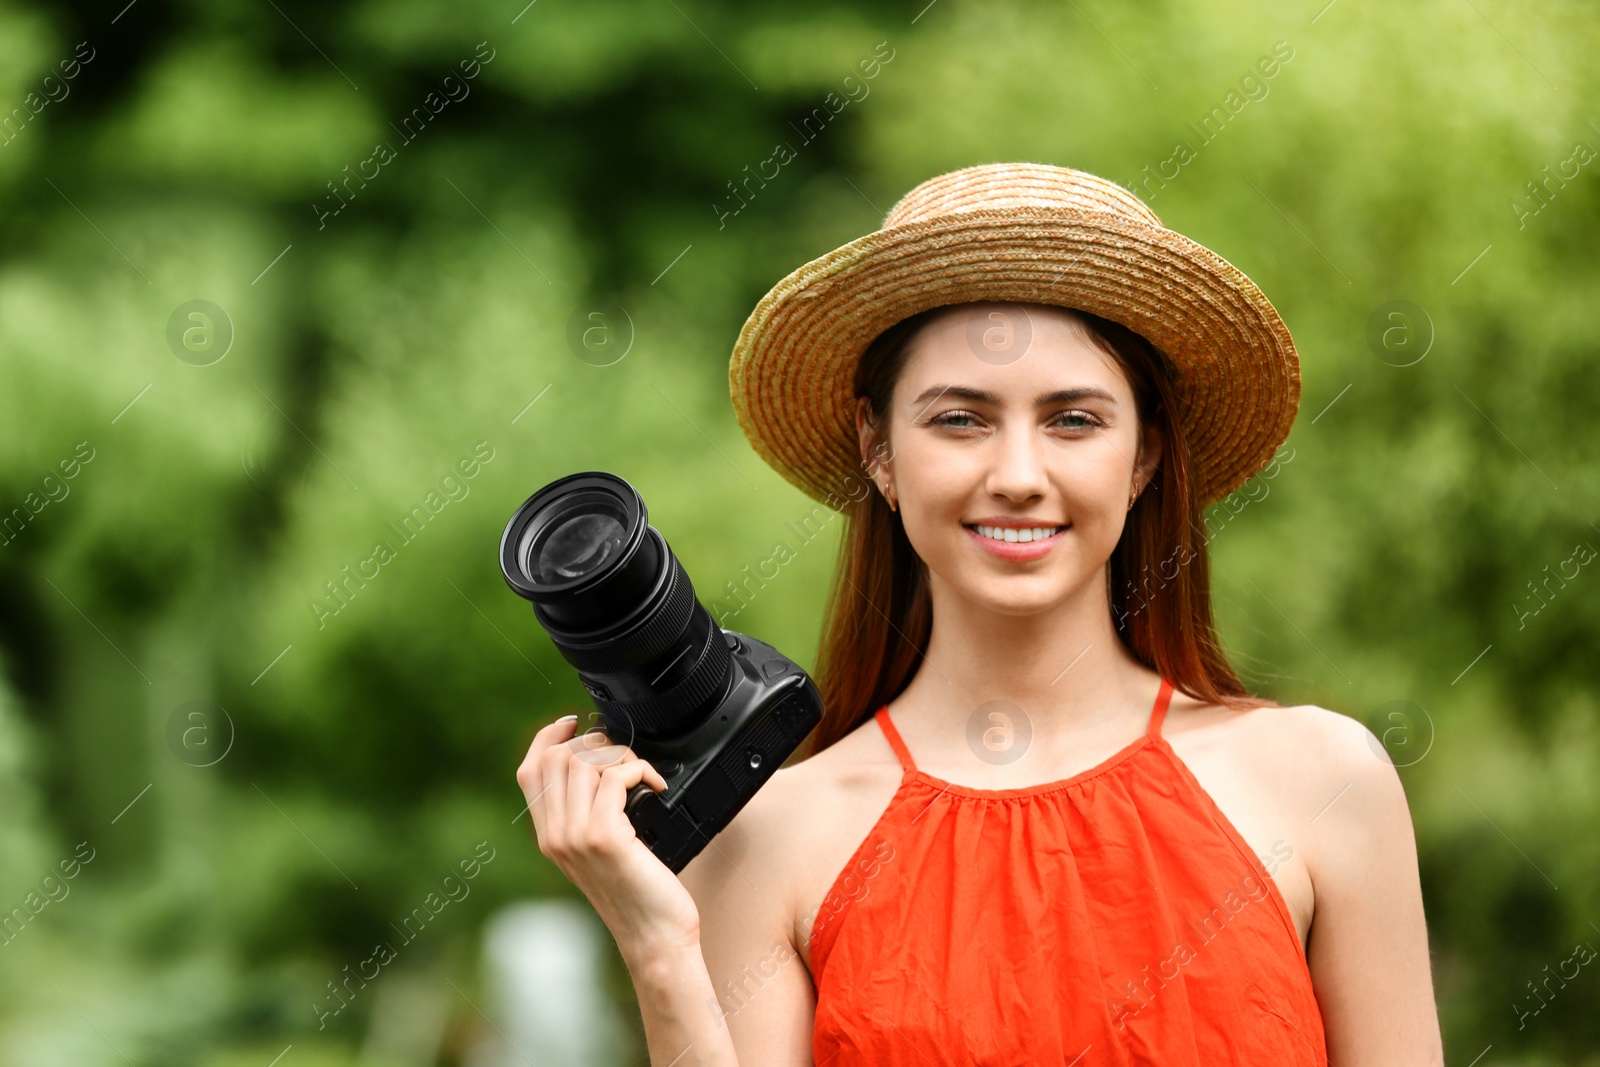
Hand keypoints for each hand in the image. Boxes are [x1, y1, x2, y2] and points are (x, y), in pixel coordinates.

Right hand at [517, 715, 700, 960]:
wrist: (655, 938)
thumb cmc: (640, 896)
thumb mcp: (601, 854)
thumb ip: (588, 817)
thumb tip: (599, 768)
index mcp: (550, 837)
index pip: (530, 770)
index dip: (548, 736)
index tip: (573, 723)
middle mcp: (556, 836)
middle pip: (557, 757)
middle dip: (595, 741)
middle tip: (624, 756)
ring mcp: (576, 836)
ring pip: (584, 761)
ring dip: (619, 753)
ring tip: (641, 772)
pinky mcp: (604, 836)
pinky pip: (614, 777)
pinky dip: (640, 769)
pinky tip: (656, 784)